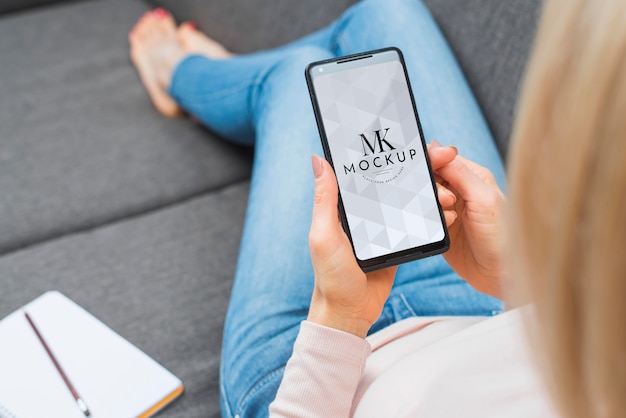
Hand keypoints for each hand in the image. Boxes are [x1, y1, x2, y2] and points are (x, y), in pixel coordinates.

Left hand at [306, 147, 461, 337]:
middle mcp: (362, 213)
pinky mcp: (396, 242)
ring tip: (444, 186)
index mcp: (343, 207)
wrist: (350, 312)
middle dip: (413, 168)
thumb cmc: (331, 276)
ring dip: (425, 191)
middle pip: (389, 181)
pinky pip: (414, 223)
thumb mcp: (323, 235)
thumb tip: (318, 159)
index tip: (402, 139)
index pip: (362, 171)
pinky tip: (443, 208)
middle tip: (437, 157)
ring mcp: (380, 227)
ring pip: (405, 199)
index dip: (380, 154)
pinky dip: (428, 215)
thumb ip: (324, 200)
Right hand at [430, 142, 505, 298]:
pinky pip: (421, 216)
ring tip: (449, 218)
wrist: (500, 276)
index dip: (432, 161)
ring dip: (430, 205)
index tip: (428, 169)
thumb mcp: (483, 199)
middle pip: (429, 177)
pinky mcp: (439, 228)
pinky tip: (444, 228)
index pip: (443, 159)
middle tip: (446, 201)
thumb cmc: (502, 237)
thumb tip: (439, 148)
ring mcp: (447, 210)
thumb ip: (460, 173)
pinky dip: (425, 220)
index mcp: (472, 177)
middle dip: (431, 187)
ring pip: (422, 197)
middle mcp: (459, 191)